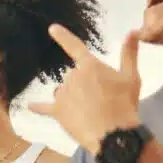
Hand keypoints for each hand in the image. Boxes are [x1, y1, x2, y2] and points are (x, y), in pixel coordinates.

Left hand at [28, 25, 141, 154]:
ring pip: (64, 91)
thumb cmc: (124, 104)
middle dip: (84, 84)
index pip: (74, 46)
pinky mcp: (57, 112)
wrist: (112, 134)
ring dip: (72, 97)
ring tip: (88, 110)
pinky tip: (29, 106)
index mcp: (89, 65)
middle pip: (74, 76)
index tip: (52, 28)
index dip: (62, 36)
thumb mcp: (132, 77)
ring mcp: (62, 94)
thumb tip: (132, 30)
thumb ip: (129, 53)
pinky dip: (37, 107)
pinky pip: (44, 108)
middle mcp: (72, 76)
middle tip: (101, 99)